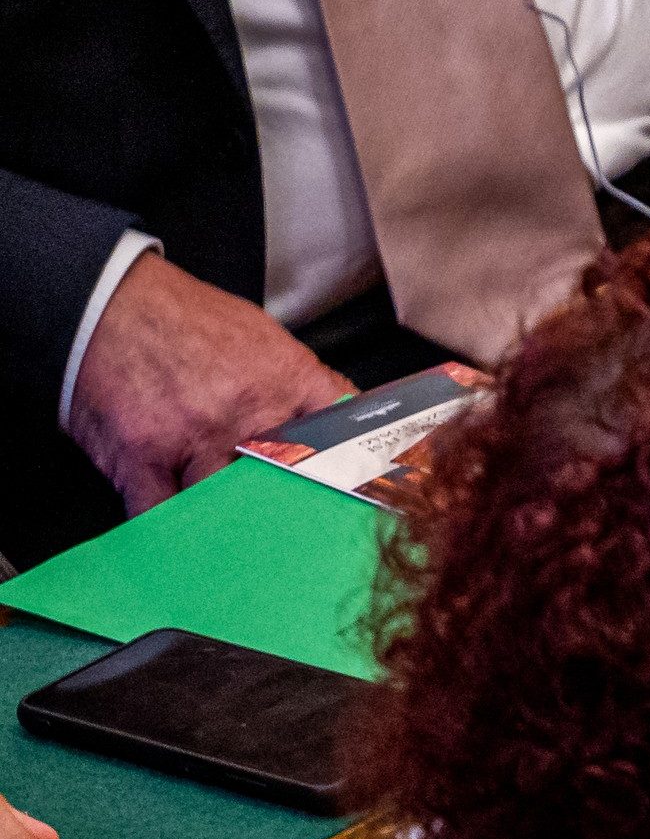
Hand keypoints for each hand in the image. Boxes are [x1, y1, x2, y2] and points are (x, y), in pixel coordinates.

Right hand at [64, 253, 355, 513]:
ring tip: (235, 536)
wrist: (109, 302)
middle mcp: (246, 412)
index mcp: (286, 381)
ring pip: (227, 506)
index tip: (351, 495)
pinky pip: (161, 513)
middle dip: (286, 506)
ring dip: (230, 521)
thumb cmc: (185, 319)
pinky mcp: (142, 457)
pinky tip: (177, 535)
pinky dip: (169, 530)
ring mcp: (194, 438)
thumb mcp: (262, 337)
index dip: (348, 471)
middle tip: (289, 525)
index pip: (339, 438)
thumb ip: (301, 381)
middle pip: (284, 482)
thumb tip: (339, 410)